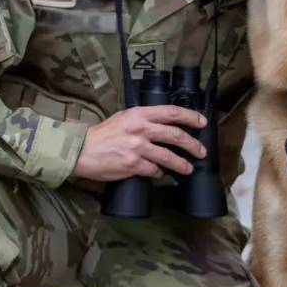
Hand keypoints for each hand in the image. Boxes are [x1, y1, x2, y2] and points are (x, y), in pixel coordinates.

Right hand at [74, 105, 207, 181]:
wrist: (83, 150)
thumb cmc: (104, 133)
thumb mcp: (124, 117)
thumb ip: (144, 119)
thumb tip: (165, 125)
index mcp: (140, 114)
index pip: (172, 112)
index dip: (191, 117)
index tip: (202, 122)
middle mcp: (141, 129)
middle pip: (176, 135)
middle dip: (193, 145)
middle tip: (201, 151)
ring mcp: (138, 148)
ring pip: (169, 157)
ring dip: (182, 164)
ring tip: (188, 168)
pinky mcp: (134, 166)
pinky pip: (155, 171)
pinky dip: (159, 173)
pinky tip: (160, 174)